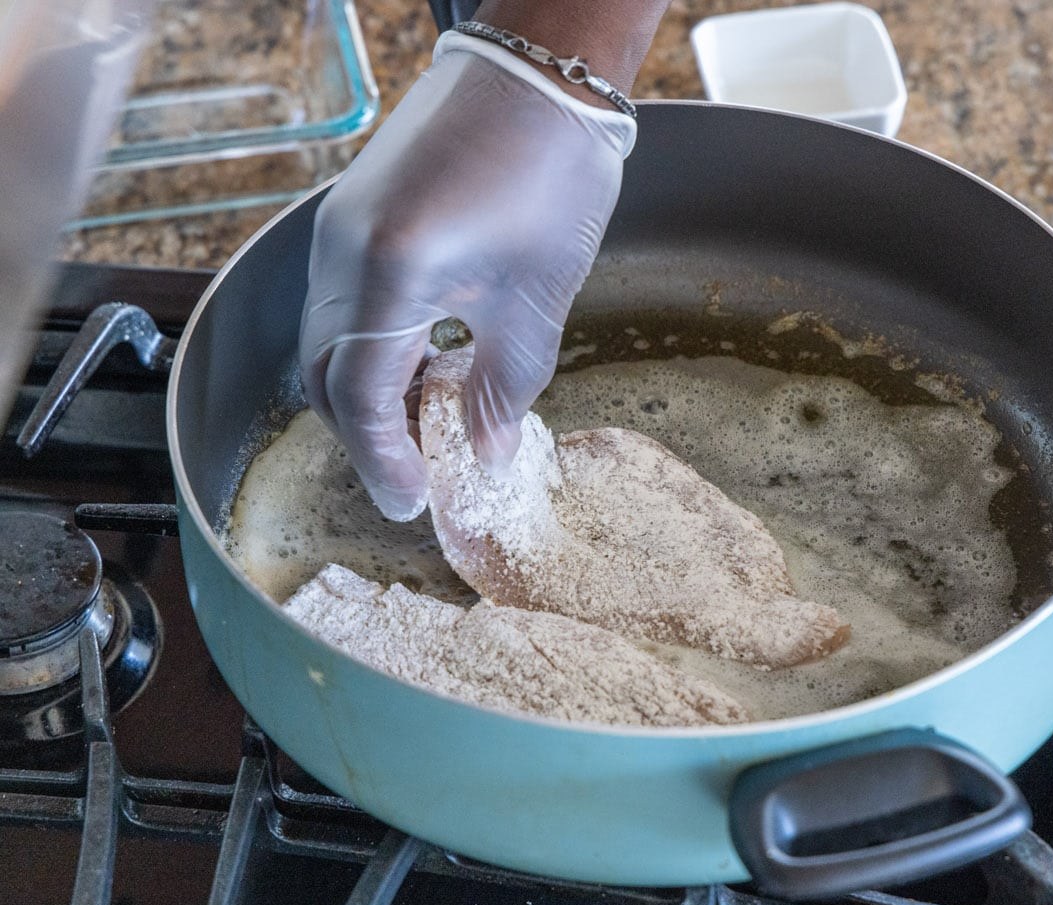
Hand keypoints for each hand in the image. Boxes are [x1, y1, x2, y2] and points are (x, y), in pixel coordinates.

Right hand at [299, 38, 634, 520]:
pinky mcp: (353, 213)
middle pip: (327, 375)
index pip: (359, 399)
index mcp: (385, 276)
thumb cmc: (549, 176)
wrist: (539, 76)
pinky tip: (423, 360)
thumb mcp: (535, 300)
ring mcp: (338, 230)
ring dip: (368, 390)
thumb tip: (488, 454)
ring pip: (330, 339)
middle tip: (417, 473)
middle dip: (366, 434)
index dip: (383, 461)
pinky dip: (372, 345)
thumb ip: (505, 388)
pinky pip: (343, 300)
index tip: (412, 504)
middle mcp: (340, 255)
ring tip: (426, 422)